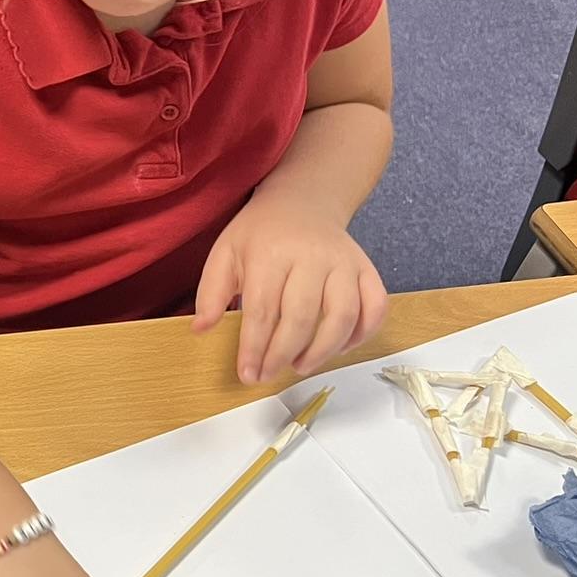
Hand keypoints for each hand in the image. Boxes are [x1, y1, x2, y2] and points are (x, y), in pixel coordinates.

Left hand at [193, 189, 388, 383]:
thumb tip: (201, 329)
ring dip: (323, 351)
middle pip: (302, 317)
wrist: (301, 202)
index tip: (247, 374)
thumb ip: (210, 292)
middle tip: (268, 374)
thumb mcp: (224, 254)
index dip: (255, 348)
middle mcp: (312, 257)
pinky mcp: (367, 269)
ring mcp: (344, 263)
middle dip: (283, 354)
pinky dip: (362, 333)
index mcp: (271, 253)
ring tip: (300, 366)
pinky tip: (339, 348)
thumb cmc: (259, 235)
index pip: (263, 310)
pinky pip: (375, 307)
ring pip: (342, 316)